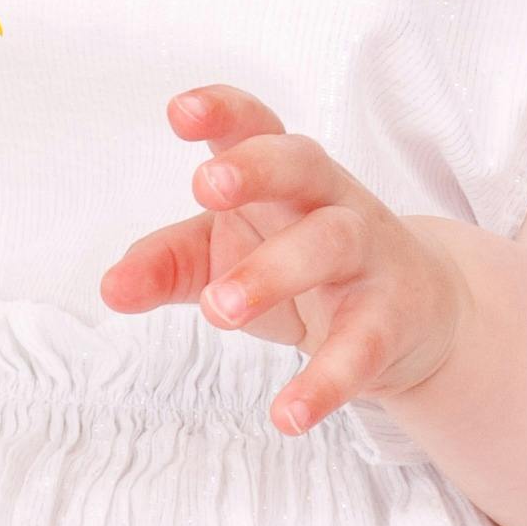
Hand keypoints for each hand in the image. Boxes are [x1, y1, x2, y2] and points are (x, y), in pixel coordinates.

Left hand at [100, 86, 468, 434]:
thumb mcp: (226, 254)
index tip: (179, 111)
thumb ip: (167, 263)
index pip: (257, 125)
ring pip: (330, 244)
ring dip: (274, 273)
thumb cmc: (300, 262)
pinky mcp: (392, 318)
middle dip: (255, 170)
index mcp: (283, 175)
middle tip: (202, 187)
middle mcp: (329, 200)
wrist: (417, 309)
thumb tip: (110, 287)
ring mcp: (368, 254)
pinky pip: (362, 345)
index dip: (222, 112)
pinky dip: (326, 381)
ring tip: (217, 310)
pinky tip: (287, 414)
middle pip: (301, 164)